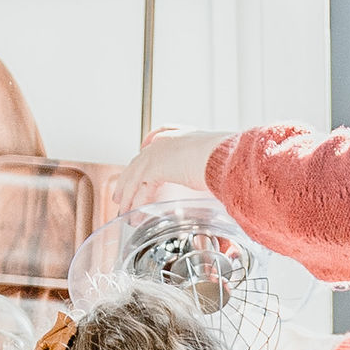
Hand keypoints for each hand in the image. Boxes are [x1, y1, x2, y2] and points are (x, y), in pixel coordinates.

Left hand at [114, 126, 231, 205]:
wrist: (225, 156)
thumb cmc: (228, 159)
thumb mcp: (216, 160)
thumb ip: (210, 168)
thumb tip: (219, 178)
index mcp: (182, 135)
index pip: (157, 137)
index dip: (147, 146)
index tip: (142, 150)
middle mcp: (166, 140)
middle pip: (139, 160)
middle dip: (128, 177)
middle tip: (121, 192)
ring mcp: (158, 152)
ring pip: (135, 176)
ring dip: (128, 195)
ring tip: (124, 209)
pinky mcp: (155, 167)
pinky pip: (141, 188)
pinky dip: (137, 203)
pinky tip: (135, 214)